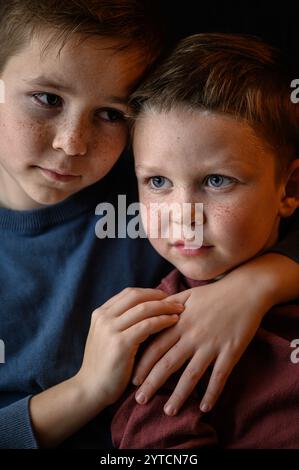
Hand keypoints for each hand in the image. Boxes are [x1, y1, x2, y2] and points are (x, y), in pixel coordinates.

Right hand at [76, 287, 183, 409]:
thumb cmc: (104, 365)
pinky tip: (174, 322)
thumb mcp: (107, 337)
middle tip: (177, 301)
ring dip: (165, 307)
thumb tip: (147, 309)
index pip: (129, 293)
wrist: (90, 389)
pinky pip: (147, 325)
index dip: (150, 293)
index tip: (166, 297)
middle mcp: (104, 317)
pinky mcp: (120, 344)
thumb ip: (120, 322)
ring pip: (144, 309)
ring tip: (180, 310)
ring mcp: (110, 329)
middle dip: (159, 296)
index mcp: (100, 313)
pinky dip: (163, 321)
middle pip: (137, 296)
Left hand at [132, 265, 274, 415]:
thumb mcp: (186, 295)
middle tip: (139, 400)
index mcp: (179, 322)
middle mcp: (192, 335)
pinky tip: (205, 408)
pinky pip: (219, 376)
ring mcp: (211, 345)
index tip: (132, 379)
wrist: (245, 290)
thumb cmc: (214, 293)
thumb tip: (149, 313)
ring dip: (179, 395)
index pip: (155, 346)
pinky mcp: (230, 351)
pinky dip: (212, 393)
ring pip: (191, 374)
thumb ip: (167, 306)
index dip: (142, 364)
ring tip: (168, 412)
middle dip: (152, 383)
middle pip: (167, 363)